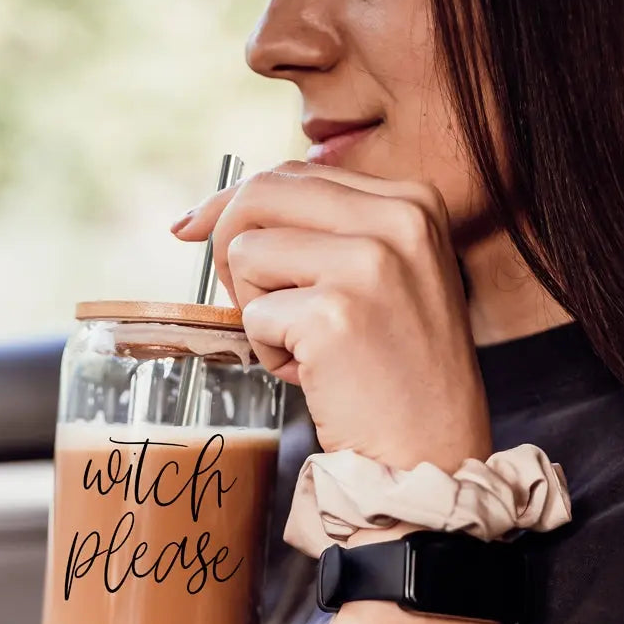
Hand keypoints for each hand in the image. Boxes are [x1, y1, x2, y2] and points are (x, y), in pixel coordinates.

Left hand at [173, 162, 491, 474]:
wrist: (429, 451)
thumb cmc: (393, 374)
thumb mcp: (379, 279)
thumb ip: (321, 235)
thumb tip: (212, 215)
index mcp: (413, 201)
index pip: (295, 172)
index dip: (234, 201)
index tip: (194, 227)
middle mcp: (398, 220)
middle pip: (261, 194)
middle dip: (230, 248)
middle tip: (251, 301)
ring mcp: (369, 264)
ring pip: (247, 252)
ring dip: (257, 309)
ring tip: (303, 347)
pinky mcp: (334, 314)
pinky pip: (252, 315)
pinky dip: (267, 351)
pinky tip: (311, 373)